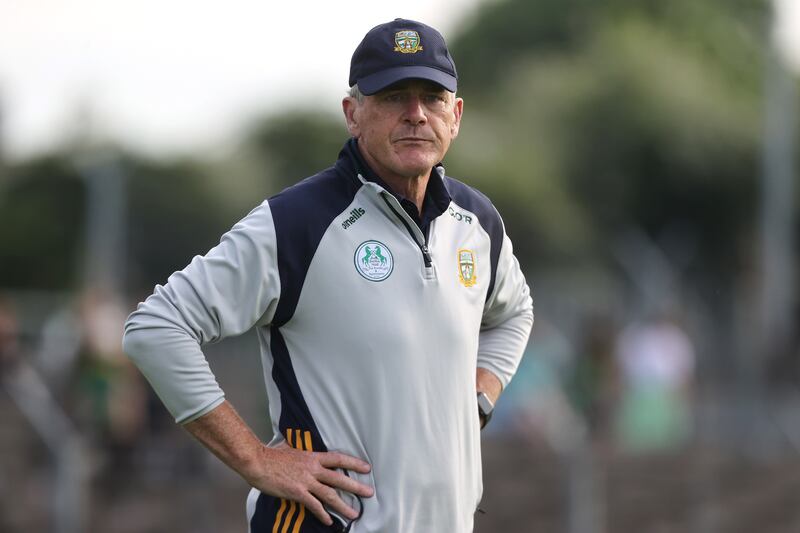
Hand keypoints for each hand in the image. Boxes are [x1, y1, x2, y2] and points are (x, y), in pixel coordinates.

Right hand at [245, 443, 373, 525]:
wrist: (258, 462)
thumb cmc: (272, 454)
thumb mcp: (291, 448)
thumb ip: (301, 450)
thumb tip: (303, 448)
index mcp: (313, 457)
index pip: (338, 459)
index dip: (353, 463)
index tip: (366, 468)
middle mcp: (313, 469)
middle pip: (339, 478)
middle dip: (356, 487)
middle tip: (369, 493)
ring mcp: (306, 481)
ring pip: (330, 494)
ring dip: (343, 506)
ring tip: (353, 513)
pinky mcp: (298, 492)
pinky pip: (314, 505)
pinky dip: (322, 514)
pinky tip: (329, 521)